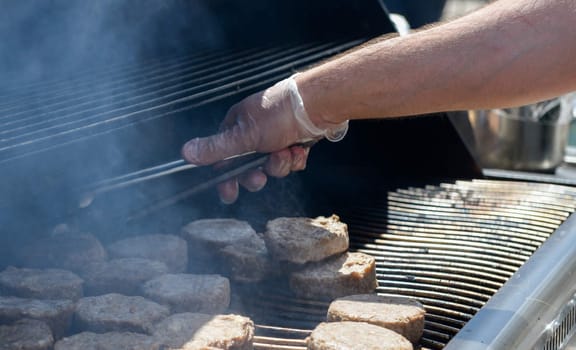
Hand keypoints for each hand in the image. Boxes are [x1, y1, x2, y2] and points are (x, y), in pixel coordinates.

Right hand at [181, 75, 347, 202]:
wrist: (317, 106)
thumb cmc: (278, 114)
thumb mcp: (243, 136)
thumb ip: (216, 149)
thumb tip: (186, 153)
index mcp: (236, 128)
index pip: (223, 159)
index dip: (226, 178)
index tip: (229, 194)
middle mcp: (254, 133)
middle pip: (249, 168)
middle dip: (257, 174)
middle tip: (261, 175)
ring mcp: (276, 138)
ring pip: (272, 167)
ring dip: (280, 164)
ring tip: (287, 151)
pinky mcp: (294, 142)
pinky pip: (290, 162)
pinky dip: (295, 159)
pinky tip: (300, 149)